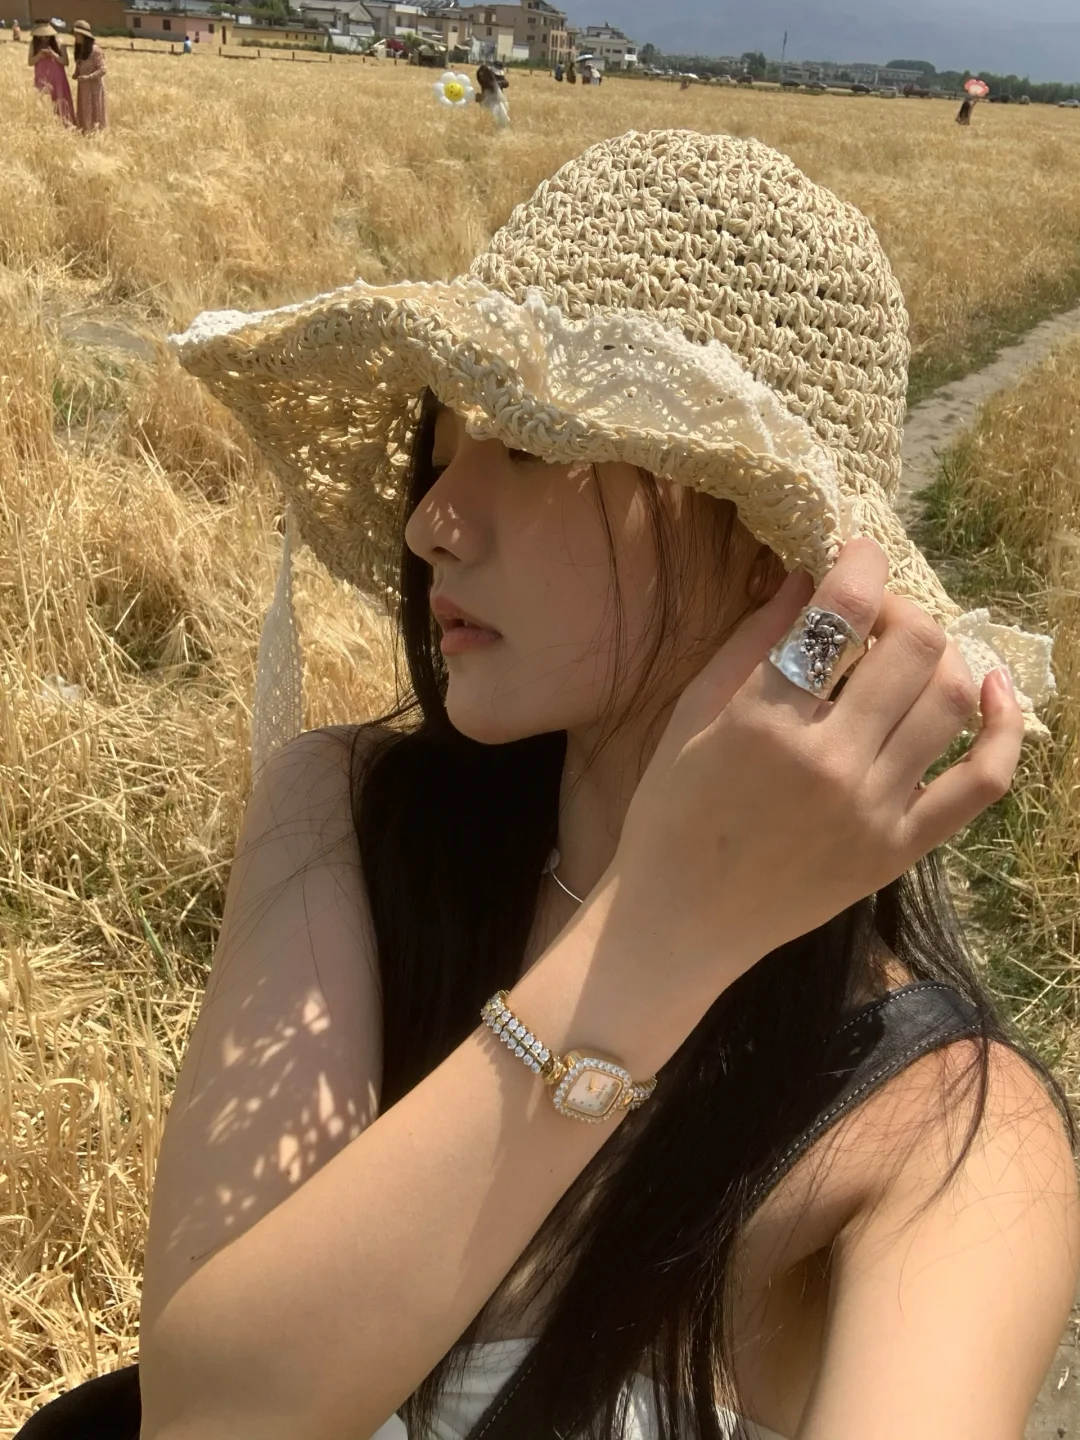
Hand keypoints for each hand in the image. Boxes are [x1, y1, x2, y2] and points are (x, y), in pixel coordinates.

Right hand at [608, 538, 1023, 978]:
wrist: (680, 923)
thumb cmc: (670, 815)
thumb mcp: (690, 717)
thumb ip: (750, 642)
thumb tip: (806, 577)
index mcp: (766, 722)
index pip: (842, 610)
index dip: (860, 563)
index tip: (857, 552)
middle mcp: (831, 761)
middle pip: (915, 645)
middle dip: (901, 608)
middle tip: (874, 617)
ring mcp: (876, 809)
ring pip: (952, 698)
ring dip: (942, 656)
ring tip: (910, 656)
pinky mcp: (902, 850)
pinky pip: (983, 781)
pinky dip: (1003, 728)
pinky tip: (993, 692)